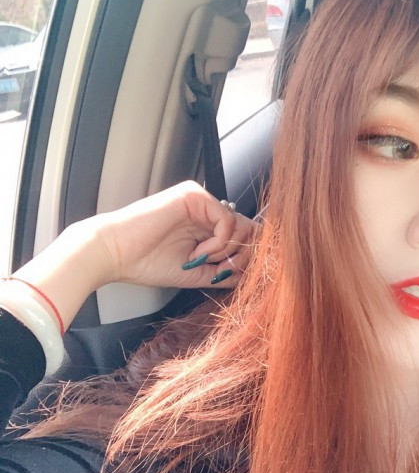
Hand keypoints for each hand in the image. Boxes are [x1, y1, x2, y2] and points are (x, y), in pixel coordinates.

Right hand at [92, 181, 257, 288]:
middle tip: (221, 269)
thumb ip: (223, 272)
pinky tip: (200, 250)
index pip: (243, 235)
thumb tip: (249, 276)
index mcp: (206, 226)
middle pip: (248, 228)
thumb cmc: (146, 262)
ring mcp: (201, 201)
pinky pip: (226, 219)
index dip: (247, 256)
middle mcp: (206, 211)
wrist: (115, 254)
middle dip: (241, 255)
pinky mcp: (194, 195)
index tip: (235, 274)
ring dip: (227, 250)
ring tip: (202, 259)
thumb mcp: (196, 273)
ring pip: (240, 224)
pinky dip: (219, 241)